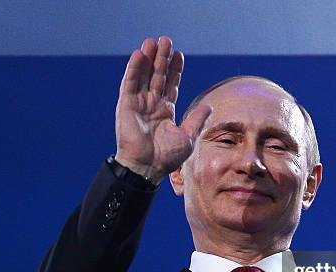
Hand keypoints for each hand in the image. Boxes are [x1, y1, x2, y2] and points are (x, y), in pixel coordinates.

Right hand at [114, 36, 211, 184]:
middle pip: (158, 76)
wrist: (148, 167)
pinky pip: (130, 83)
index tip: (179, 55)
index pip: (171, 85)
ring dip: (148, 59)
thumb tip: (209, 106)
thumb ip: (196, 120)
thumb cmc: (166, 157)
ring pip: (144, 76)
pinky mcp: (126, 105)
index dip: (174, 70)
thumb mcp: (187, 137)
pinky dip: (134, 69)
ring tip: (153, 42)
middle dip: (162, 59)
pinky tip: (140, 55)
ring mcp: (138, 104)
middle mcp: (151, 104)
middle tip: (167, 40)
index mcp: (165, 111)